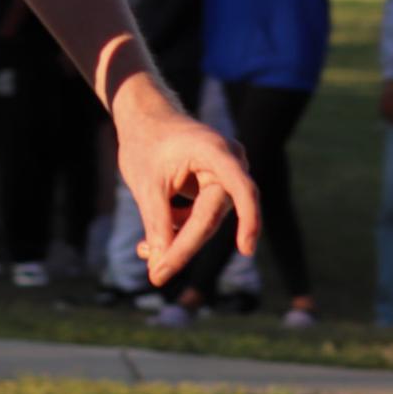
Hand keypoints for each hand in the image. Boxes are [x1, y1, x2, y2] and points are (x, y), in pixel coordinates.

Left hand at [115, 99, 259, 286]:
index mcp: (215, 152)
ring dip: (177, 239)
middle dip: (183, 246)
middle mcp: (228, 164)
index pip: (240, 189)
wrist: (145, 119)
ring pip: (205, 221)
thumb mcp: (146, 184)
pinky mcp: (214, 189)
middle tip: (156, 274)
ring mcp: (224, 177)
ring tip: (144, 253)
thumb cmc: (145, 142)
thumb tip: (161, 266)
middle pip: (210, 216)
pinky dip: (178, 229)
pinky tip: (150, 244)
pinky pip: (200, 216)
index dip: (248, 220)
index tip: (246, 250)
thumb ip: (157, 223)